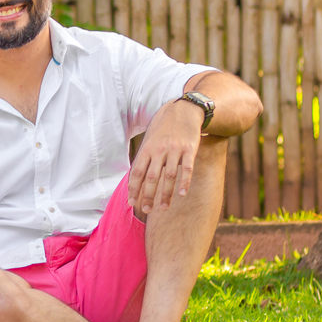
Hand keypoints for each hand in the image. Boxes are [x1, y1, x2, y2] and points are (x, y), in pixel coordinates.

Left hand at [127, 100, 204, 215]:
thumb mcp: (150, 139)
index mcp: (147, 149)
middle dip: (148, 196)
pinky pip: (187, 168)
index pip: (137, 172)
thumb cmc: (164, 128)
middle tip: (146, 210)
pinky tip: (182, 194)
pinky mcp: (189, 149)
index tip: (132, 203)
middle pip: (151, 177)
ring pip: (169, 176)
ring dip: (165, 194)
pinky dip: (184, 182)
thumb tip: (134, 179)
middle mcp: (159, 150)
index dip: (134, 189)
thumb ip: (144, 158)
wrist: (184, 110)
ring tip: (163, 208)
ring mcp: (175, 150)